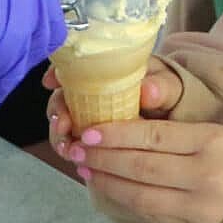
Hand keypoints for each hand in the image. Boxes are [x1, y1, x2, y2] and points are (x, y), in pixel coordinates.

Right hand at [45, 56, 183, 150]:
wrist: (171, 116)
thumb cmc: (166, 93)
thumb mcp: (168, 86)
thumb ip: (161, 87)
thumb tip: (149, 91)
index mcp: (108, 68)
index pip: (74, 64)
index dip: (58, 71)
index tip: (51, 81)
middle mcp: (91, 88)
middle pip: (63, 95)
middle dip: (56, 110)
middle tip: (62, 125)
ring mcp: (88, 112)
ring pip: (63, 120)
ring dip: (60, 134)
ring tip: (67, 148)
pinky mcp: (90, 135)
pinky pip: (73, 140)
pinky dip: (70, 148)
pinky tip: (74, 158)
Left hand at [71, 119, 222, 222]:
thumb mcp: (212, 131)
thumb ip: (174, 130)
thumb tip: (124, 125)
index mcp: (211, 142)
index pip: (155, 136)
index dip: (119, 134)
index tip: (91, 129)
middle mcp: (204, 176)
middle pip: (143, 165)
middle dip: (104, 157)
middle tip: (77, 146)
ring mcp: (196, 206)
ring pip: (140, 193)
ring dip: (107, 180)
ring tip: (84, 166)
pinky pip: (149, 211)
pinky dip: (123, 198)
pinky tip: (107, 186)